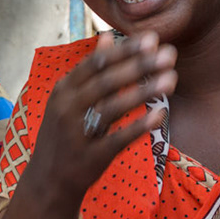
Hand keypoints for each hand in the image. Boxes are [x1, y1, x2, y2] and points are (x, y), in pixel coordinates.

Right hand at [21, 33, 176, 206]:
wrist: (47, 182)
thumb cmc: (65, 135)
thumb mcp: (69, 100)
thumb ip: (90, 70)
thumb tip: (107, 37)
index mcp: (63, 91)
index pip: (96, 64)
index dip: (125, 51)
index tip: (152, 38)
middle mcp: (66, 109)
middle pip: (105, 82)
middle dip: (139, 66)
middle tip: (169, 54)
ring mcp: (75, 134)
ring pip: (111, 108)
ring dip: (143, 91)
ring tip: (172, 78)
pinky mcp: (89, 158)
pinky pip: (117, 139)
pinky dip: (139, 127)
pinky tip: (161, 115)